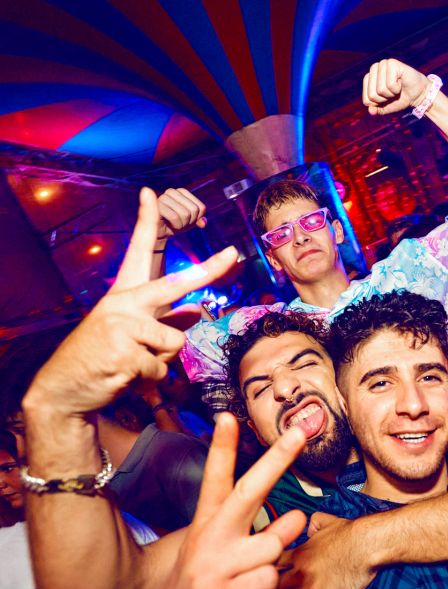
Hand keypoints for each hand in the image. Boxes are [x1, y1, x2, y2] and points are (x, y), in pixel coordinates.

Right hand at [26, 188, 236, 416]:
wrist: (65, 389)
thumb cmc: (104, 358)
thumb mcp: (134, 336)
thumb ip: (166, 321)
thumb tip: (197, 311)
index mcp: (124, 294)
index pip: (138, 251)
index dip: (146, 220)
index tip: (152, 192)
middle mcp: (122, 302)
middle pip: (173, 285)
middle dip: (206, 272)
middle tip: (233, 254)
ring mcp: (122, 326)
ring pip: (174, 341)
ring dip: (162, 360)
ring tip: (134, 364)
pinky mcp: (124, 353)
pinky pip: (161, 368)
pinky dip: (150, 380)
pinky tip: (125, 377)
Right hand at [141, 415, 306, 588]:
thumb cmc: (206, 585)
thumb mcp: (214, 550)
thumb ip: (255, 531)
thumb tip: (299, 515)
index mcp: (205, 523)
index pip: (215, 479)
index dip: (222, 447)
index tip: (228, 416)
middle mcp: (208, 538)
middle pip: (251, 490)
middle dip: (278, 458)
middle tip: (300, 431)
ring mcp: (213, 568)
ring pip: (274, 545)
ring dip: (275, 557)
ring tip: (252, 572)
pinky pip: (270, 579)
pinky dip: (269, 587)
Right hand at [157, 188, 206, 242]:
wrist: (159, 232)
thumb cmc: (175, 224)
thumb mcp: (190, 222)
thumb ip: (199, 220)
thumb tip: (203, 223)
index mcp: (181, 192)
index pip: (201, 208)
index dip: (197, 219)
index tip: (187, 220)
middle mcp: (171, 191)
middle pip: (194, 210)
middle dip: (189, 222)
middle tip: (180, 223)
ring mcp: (162, 198)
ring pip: (185, 214)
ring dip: (182, 224)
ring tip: (174, 224)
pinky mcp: (156, 206)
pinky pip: (174, 217)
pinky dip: (176, 225)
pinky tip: (169, 225)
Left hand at [249, 512, 375, 588]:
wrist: (366, 544)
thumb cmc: (349, 531)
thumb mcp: (326, 521)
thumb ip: (314, 523)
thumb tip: (309, 522)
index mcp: (300, 553)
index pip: (271, 562)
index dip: (256, 567)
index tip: (243, 574)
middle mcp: (301, 573)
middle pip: (270, 586)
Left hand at [363, 58, 429, 115]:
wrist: (417, 95)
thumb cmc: (399, 98)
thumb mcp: (385, 107)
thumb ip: (376, 110)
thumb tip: (370, 111)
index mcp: (368, 78)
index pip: (366, 99)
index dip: (378, 104)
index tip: (386, 98)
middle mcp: (374, 68)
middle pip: (372, 95)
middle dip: (384, 99)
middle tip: (393, 93)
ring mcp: (383, 64)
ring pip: (380, 90)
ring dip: (391, 93)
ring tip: (397, 87)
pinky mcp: (392, 63)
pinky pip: (389, 84)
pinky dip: (396, 88)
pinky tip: (401, 82)